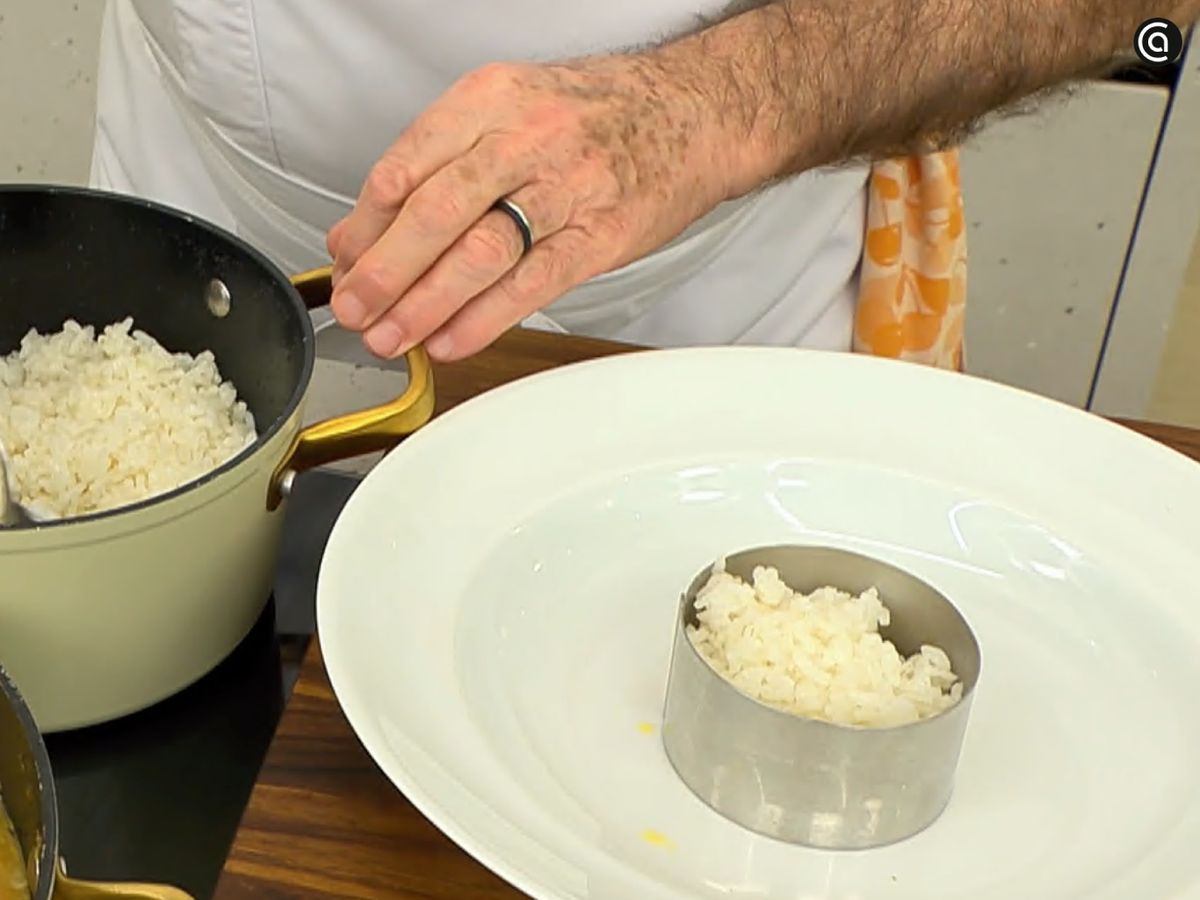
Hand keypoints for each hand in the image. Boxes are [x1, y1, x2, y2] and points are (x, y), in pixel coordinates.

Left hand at [326, 53, 732, 361]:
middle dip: (384, 271)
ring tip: (393, 335)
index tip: (345, 266)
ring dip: (425, 303)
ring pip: (479, 251)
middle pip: (435, 211)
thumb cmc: (594, 115)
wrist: (690, 112)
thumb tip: (359, 232)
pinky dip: (484, 318)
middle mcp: (525, 138)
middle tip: (356, 310)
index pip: (404, 167)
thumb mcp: (505, 111)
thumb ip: (431, 167)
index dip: (365, 227)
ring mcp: (567, 188)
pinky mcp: (601, 236)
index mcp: (489, 99)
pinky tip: (450, 340)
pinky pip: (532, 283)